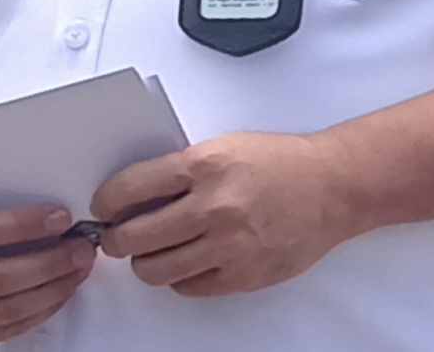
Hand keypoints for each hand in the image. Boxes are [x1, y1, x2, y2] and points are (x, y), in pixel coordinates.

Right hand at [0, 191, 96, 346]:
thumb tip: (48, 206)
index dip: (21, 227)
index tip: (60, 218)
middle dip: (46, 264)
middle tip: (80, 249)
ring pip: (1, 310)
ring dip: (49, 291)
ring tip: (76, 270)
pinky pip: (0, 330)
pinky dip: (36, 313)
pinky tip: (58, 293)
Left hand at [93, 132, 357, 297]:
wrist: (331, 187)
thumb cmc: (279, 163)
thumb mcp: (222, 146)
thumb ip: (179, 169)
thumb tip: (132, 195)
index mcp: (204, 165)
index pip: (129, 189)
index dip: (105, 202)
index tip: (102, 208)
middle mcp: (214, 207)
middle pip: (134, 237)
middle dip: (116, 239)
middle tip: (117, 237)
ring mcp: (229, 246)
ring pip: (156, 270)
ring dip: (145, 262)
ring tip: (152, 251)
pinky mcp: (243, 275)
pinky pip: (188, 287)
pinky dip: (180, 277)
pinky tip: (189, 259)